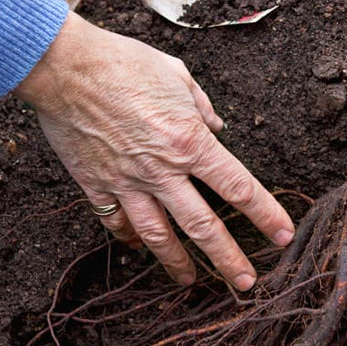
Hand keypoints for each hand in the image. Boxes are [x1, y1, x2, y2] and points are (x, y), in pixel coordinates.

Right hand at [14, 12, 294, 290]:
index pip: (239, 188)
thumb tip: (216, 126)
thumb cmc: (123, 61)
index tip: (283, 235)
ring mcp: (127, 182)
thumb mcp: (177, 75)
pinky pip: (115, 221)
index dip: (266, 215)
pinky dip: (129, 238)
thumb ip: (201, 105)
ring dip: (178, 263)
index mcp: (190, 141)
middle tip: (245, 283)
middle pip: (204, 227)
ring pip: (159, 236)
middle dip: (229, 260)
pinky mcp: (95, 184)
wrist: (63, 66)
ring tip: (192, 282)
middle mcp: (163, 170)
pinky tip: (140, 247)